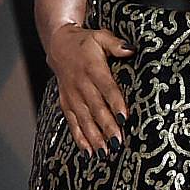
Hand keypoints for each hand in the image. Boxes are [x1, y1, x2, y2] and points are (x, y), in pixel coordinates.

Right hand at [46, 23, 132, 154]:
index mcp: (92, 68)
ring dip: (95, 137)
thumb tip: (130, 49)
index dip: (116, 103)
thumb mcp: (101, 36)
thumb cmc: (85, 42)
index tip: (124, 117)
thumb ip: (115, 44)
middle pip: (96, 108)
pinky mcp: (66, 104)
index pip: (107, 88)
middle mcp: (81, 85)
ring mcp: (72, 96)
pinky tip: (89, 152)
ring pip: (84, 120)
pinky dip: (80, 138)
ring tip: (106, 153)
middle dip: (107, 126)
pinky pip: (73, 123)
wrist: (58, 46)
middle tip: (118, 142)